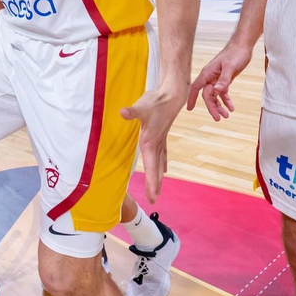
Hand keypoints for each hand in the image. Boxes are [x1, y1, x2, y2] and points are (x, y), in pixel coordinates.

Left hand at [119, 83, 184, 199]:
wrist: (172, 95)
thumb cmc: (156, 101)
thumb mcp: (141, 107)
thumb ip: (131, 112)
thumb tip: (123, 112)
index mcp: (150, 142)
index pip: (151, 167)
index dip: (152, 183)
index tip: (153, 197)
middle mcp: (156, 144)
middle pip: (156, 170)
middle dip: (155, 186)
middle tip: (154, 201)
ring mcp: (161, 140)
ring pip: (160, 163)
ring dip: (159, 177)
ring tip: (159, 190)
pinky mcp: (162, 135)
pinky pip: (162, 155)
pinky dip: (162, 164)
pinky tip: (164, 169)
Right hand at [186, 40, 252, 120]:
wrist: (243, 47)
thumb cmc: (235, 54)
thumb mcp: (230, 67)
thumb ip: (224, 80)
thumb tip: (217, 91)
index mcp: (207, 73)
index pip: (196, 88)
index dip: (192, 98)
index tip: (190, 109)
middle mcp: (210, 77)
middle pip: (208, 95)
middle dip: (212, 107)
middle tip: (219, 118)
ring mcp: (217, 79)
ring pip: (215, 96)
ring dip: (219, 106)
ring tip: (226, 115)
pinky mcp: (225, 80)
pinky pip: (223, 93)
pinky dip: (226, 100)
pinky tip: (231, 108)